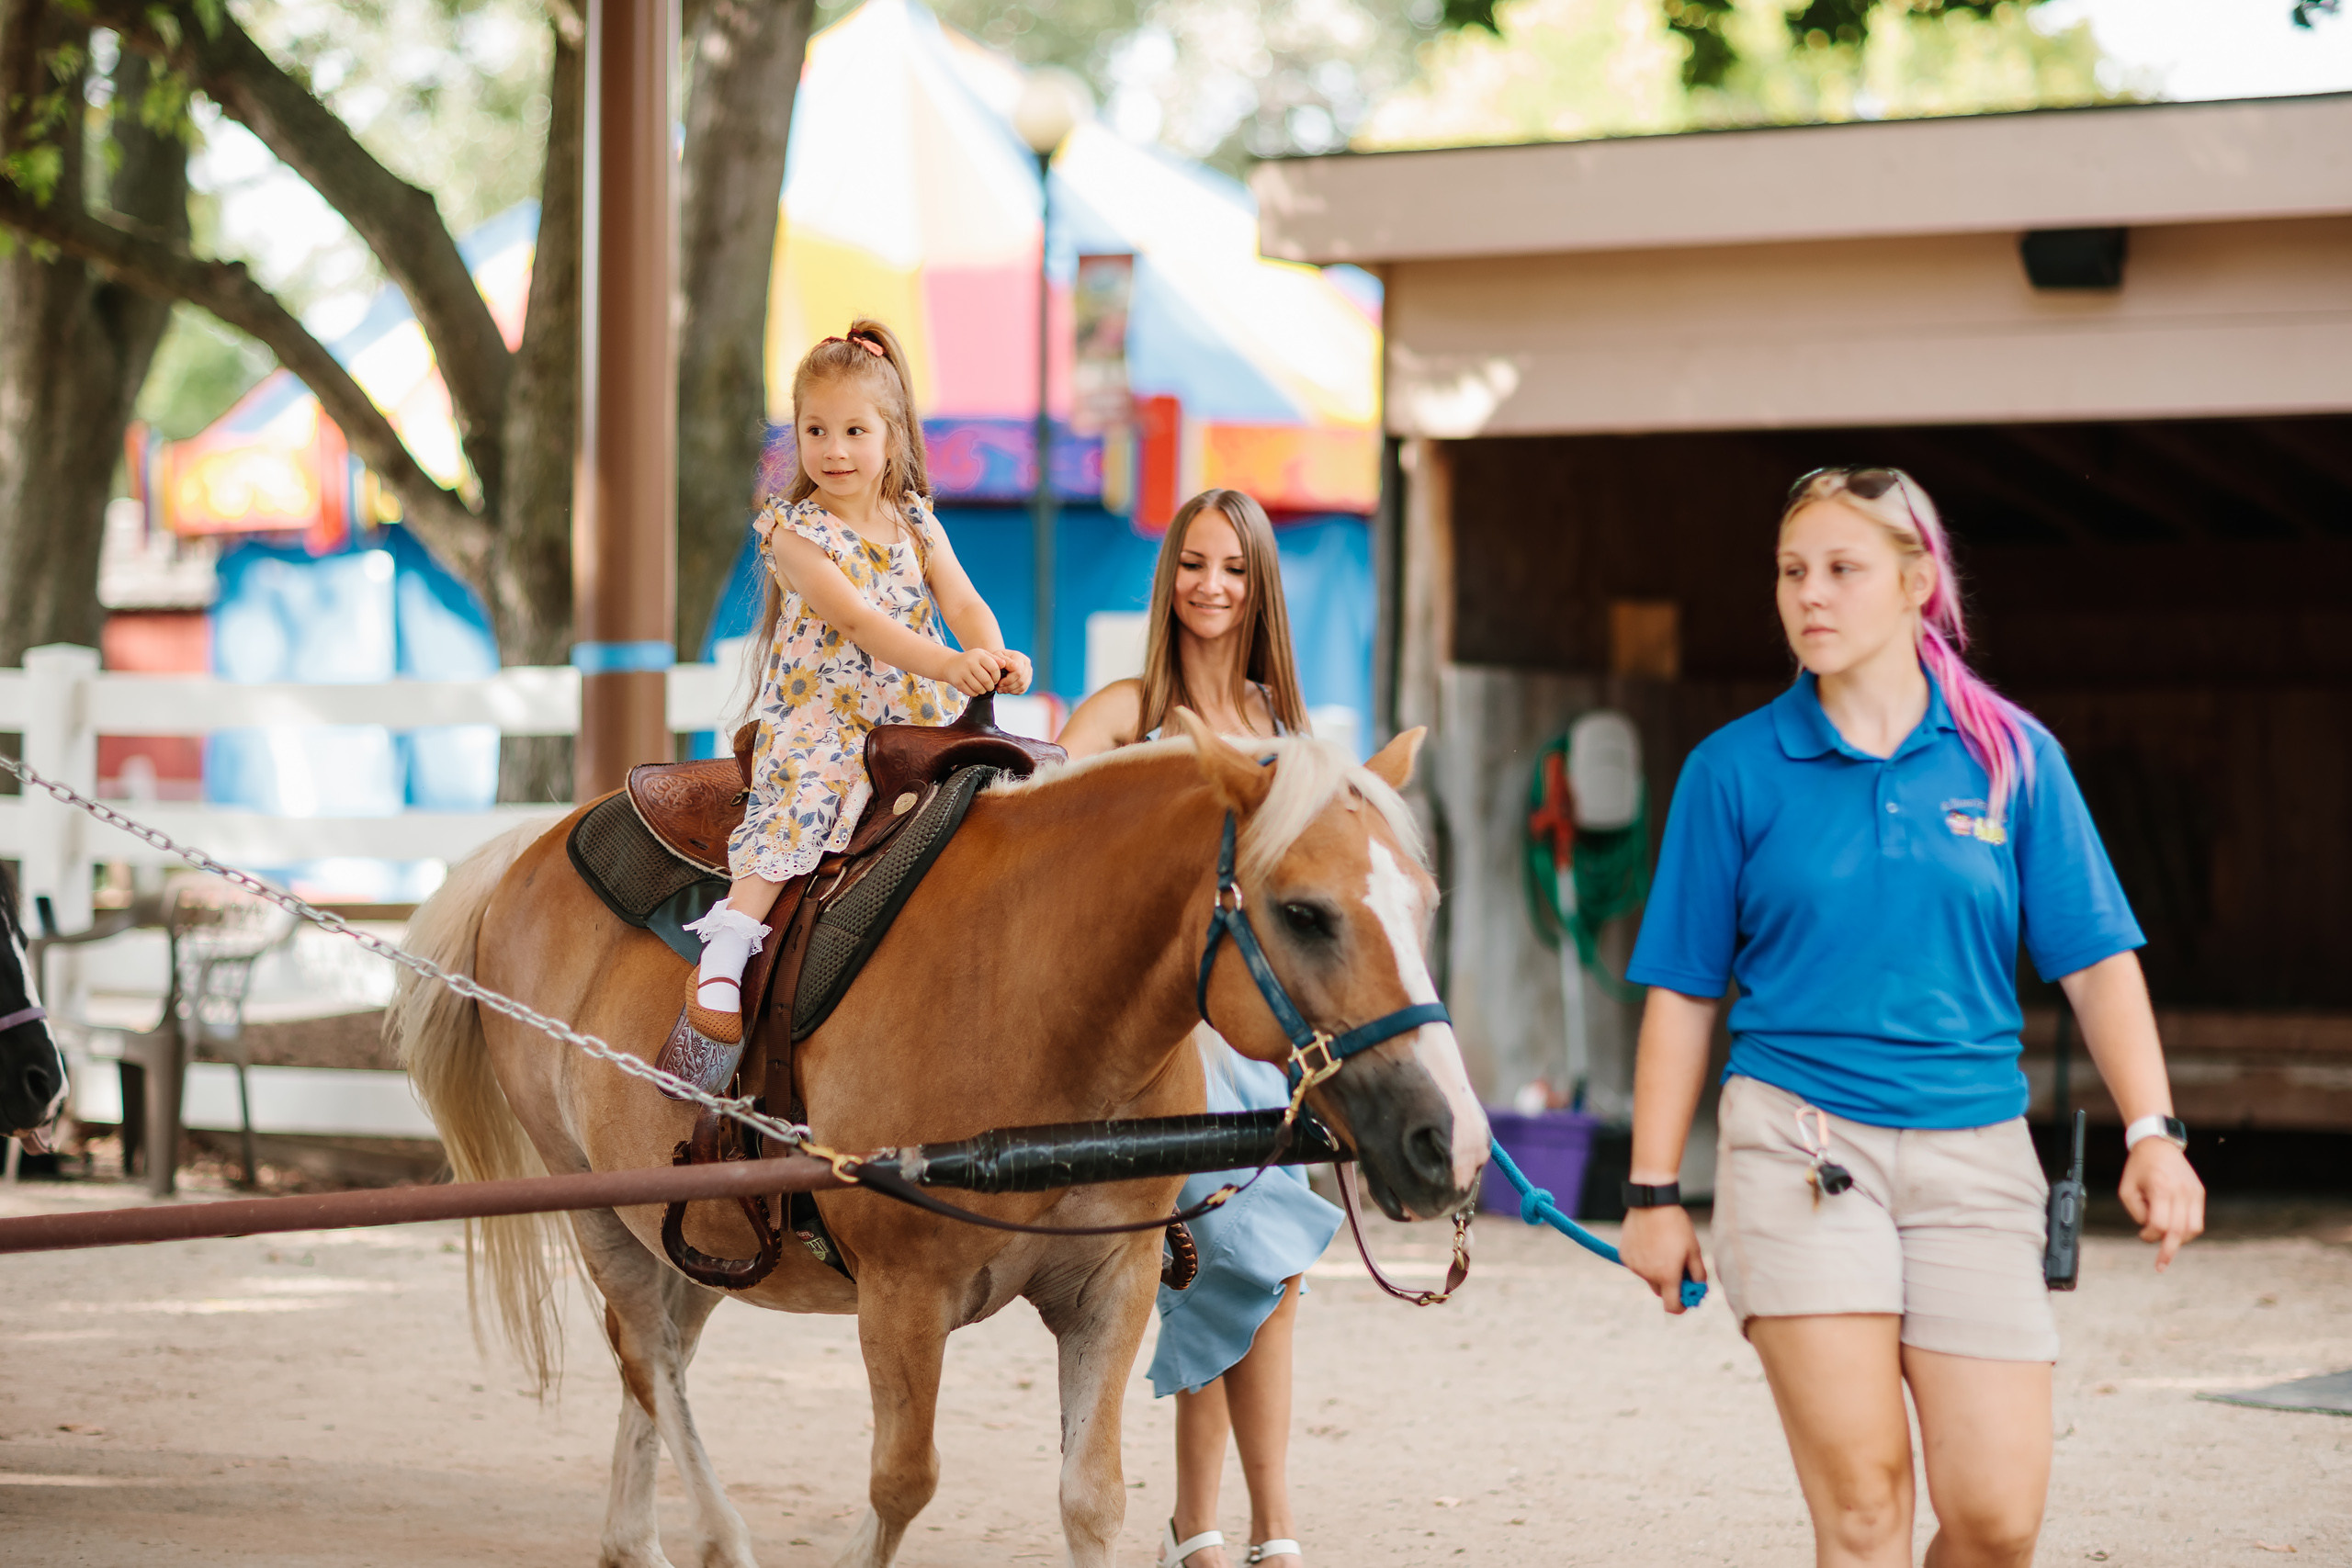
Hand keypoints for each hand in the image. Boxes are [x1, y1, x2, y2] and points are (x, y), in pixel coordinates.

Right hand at [942, 648, 1003, 696]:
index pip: (994, 668)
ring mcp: (963, 672)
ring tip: (983, 688)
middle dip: (991, 686)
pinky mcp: (957, 681)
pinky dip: (975, 693)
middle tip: (990, 686)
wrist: (949, 664)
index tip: (995, 679)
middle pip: (987, 680)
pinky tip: (975, 689)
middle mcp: (970, 663)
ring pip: (979, 688)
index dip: (997, 676)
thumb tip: (1005, 664)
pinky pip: (971, 692)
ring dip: (983, 691)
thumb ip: (994, 659)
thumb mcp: (982, 655)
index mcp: (978, 655)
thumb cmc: (970, 660)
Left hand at [992, 650, 1032, 694]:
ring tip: (1001, 690)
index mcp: (1019, 657)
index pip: (1018, 672)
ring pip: (1023, 686)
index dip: (1008, 680)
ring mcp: (1029, 672)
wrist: (1000, 660)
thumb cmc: (997, 659)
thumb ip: (1001, 660)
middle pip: (1021, 680)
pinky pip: (1023, 689)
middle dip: (1008, 687)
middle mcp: (1026, 664)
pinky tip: (1006, 690)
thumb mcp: (996, 656)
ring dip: (1010, 690)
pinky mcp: (1028, 679)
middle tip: (998, 689)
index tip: (999, 683)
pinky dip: (1014, 692)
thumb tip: (1006, 665)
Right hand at [1619, 1204, 1706, 1314]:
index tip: (1687, 1298)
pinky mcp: (1624, 1255)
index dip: (1681, 1306)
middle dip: (1670, 1285)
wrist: (1651, 1203)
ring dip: (1656, 1271)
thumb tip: (1699, 1288)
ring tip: (1663, 1248)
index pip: (1672, 1306)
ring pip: (1648, 1277)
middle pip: (1660, 1291)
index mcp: (1667, 1276)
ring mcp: (1634, 1265)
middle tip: (1678, 1269)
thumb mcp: (1694, 1250)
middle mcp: (1648, 1274)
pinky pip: (1637, 1265)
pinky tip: (1650, 1243)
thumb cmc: (1676, 1226)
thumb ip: (1698, 1274)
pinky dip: (1644, 1260)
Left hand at [2118, 1137, 2203, 1269]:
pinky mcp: (2199, 1193)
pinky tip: (2175, 1233)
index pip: (2160, 1224)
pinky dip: (2187, 1231)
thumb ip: (2137, 1213)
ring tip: (2166, 1242)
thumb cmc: (2138, 1168)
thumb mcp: (2127, 1190)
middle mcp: (2180, 1191)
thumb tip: (2152, 1231)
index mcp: (2160, 1189)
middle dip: (2168, 1251)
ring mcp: (2193, 1193)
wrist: (2158, 1145)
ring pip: (2192, 1229)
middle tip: (2160, 1266)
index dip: (2150, 1235)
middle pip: (2178, 1231)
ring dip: (2179, 1241)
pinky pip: (2198, 1221)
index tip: (2142, 1234)